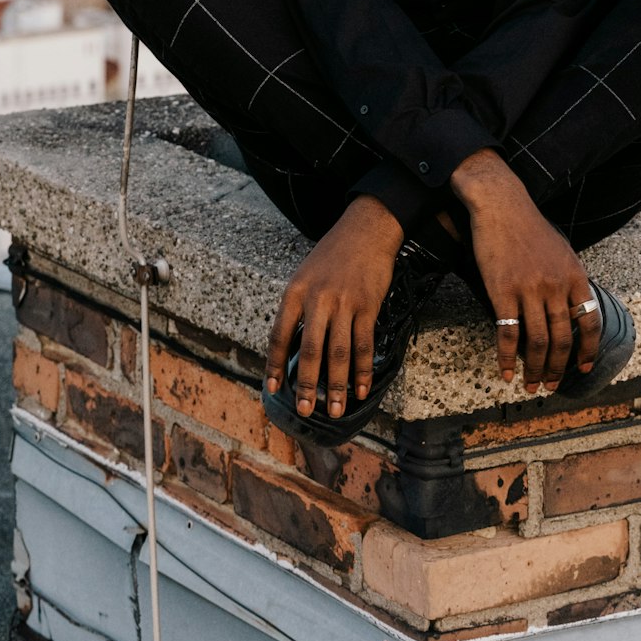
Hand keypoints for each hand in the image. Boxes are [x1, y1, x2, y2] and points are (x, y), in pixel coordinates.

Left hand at [264, 196, 402, 419]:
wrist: (366, 230)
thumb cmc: (333, 254)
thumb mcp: (305, 275)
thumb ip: (299, 308)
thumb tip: (295, 347)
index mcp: (295, 291)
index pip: (279, 335)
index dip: (275, 364)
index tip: (272, 388)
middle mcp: (318, 298)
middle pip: (310, 350)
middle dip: (307, 385)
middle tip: (305, 410)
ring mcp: (345, 303)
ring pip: (339, 352)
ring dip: (338, 386)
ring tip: (336, 410)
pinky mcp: (368, 306)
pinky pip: (364, 344)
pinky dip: (363, 370)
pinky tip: (362, 389)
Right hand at [451, 149, 600, 391]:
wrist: (501, 205)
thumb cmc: (530, 226)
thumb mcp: (562, 250)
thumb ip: (569, 280)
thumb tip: (574, 307)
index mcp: (574, 276)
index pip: (589, 322)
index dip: (588, 350)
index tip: (584, 369)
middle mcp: (555, 286)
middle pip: (561, 339)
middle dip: (558, 368)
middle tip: (551, 385)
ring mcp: (529, 289)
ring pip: (536, 342)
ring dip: (534, 369)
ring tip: (531, 385)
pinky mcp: (502, 291)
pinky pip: (508, 333)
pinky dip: (507, 358)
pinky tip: (506, 372)